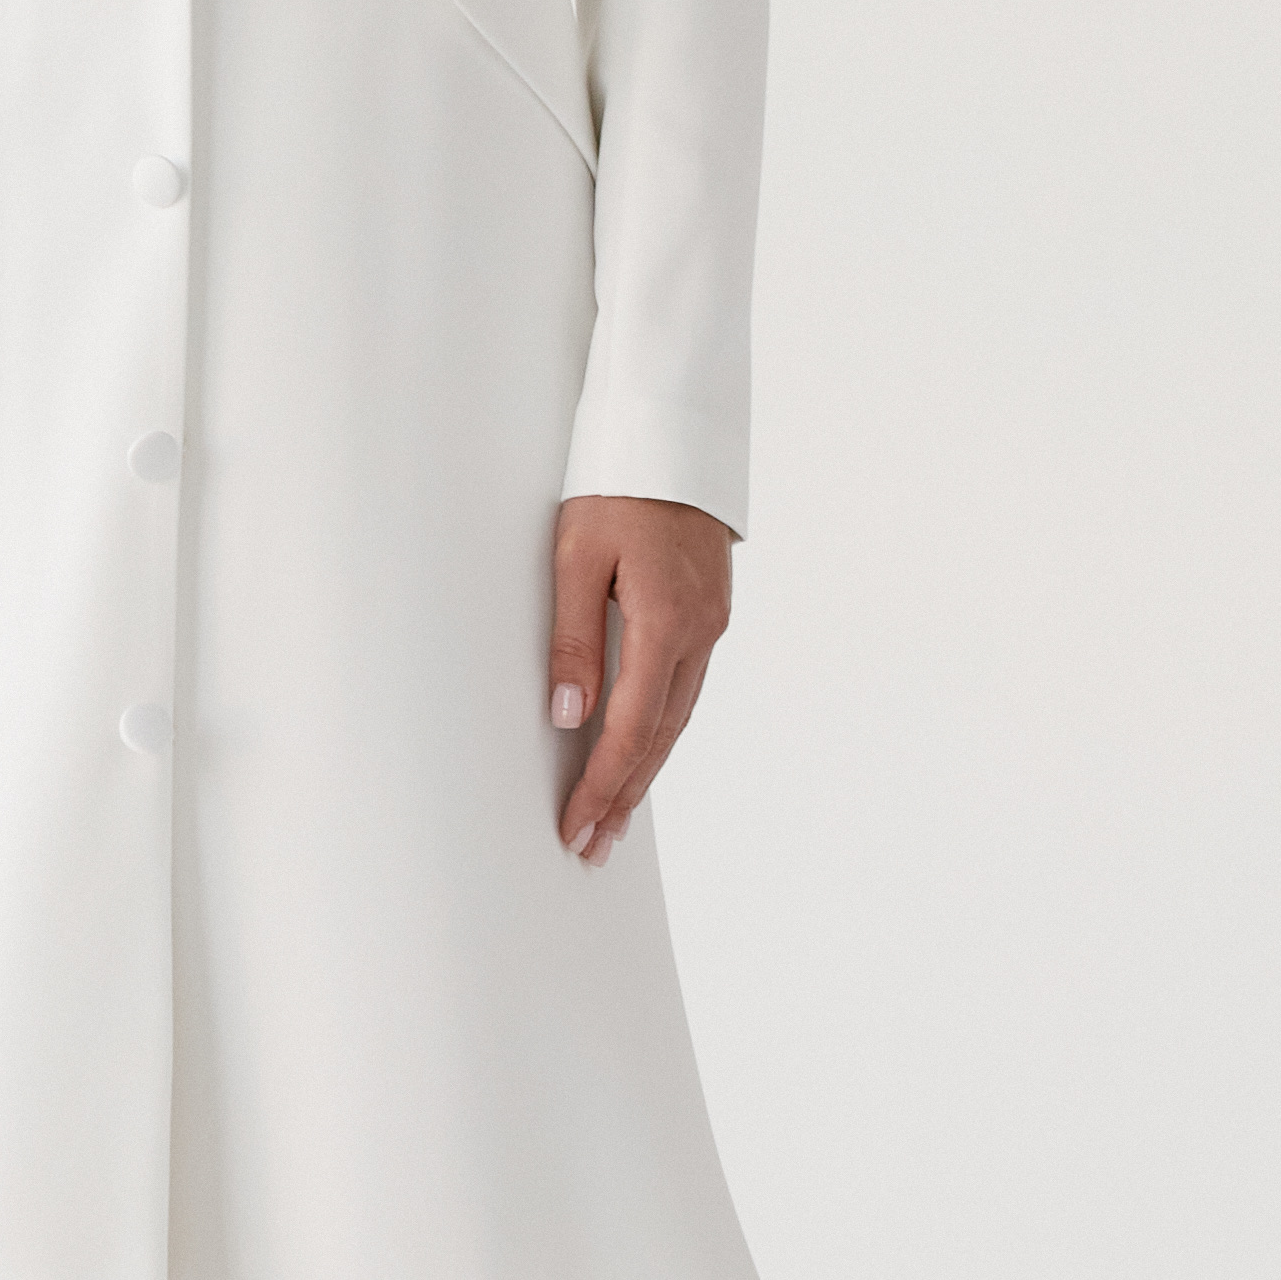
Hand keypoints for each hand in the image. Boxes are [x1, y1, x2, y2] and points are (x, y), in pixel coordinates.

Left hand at [548, 495, 734, 862]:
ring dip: (644, 769)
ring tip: (613, 816)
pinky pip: (685, 689)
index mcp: (665, 621)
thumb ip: (572, 639)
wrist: (675, 434)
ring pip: (678, 718)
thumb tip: (569, 716)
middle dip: (624, 796)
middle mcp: (699, 633)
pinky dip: (661, 730)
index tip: (576, 827)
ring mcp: (711, 625)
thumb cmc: (617, 486)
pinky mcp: (709, 614)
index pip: (630, 728)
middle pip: (660, 736)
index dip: (602, 785)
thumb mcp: (576, 556)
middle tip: (592, 846)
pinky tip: (641, 750)